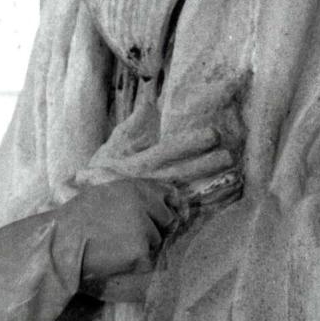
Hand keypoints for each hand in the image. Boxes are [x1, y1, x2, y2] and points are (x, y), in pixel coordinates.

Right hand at [49, 178, 178, 283]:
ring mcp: (144, 228)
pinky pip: (148, 261)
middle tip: (129, 236)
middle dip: (153, 229)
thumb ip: (131, 196)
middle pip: (166, 221)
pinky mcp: (141, 251)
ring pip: (156, 242)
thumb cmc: (76, 218)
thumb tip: (158, 203)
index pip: (168, 194)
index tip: (173, 216)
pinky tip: (114, 257)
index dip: (171, 206)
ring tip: (113, 245)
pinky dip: (134, 263)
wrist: (61, 240)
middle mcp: (144, 204)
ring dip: (140, 247)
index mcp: (134, 187)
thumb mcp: (103, 194)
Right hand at [75, 127, 241, 210]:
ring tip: (237, 179)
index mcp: (138, 166)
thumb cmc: (98, 176)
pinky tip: (227, 199)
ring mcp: (154, 205)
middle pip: (183, 174)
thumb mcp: (111, 149)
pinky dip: (208, 208)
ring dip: (213, 188)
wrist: (83, 212)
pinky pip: (187, 215)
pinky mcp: (158, 221)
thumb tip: (149, 99)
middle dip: (207, 165)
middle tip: (230, 156)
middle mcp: (148, 185)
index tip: (213, 134)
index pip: (168, 151)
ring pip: (189, 196)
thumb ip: (132, 126)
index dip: (191, 143)